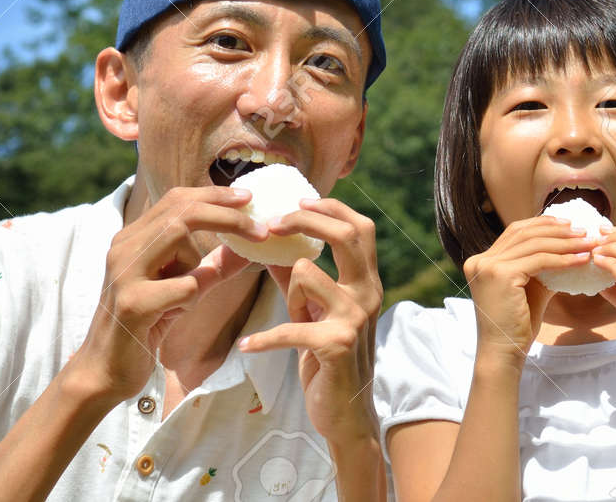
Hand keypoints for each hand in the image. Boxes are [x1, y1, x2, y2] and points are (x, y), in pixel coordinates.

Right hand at [68, 185, 264, 404]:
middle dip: (227, 215)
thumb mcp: (185, 290)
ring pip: (181, 238)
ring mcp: (125, 272)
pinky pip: (183, 287)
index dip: (214, 195)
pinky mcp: (132, 303)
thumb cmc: (146, 326)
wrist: (106, 371)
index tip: (248, 197)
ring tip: (183, 294)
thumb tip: (248, 250)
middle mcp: (124, 246)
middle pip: (182, 210)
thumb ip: (213, 268)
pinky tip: (168, 317)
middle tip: (261, 229)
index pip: (177, 200)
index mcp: (133, 238)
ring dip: (197, 265)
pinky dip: (190, 299)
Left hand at [237, 197, 382, 445]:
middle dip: (306, 221)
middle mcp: (367, 294)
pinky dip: (264, 339)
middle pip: (345, 234)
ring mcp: (354, 318)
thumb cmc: (329, 360)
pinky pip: (289, 328)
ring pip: (305, 273)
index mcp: (366, 283)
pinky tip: (248, 346)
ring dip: (287, 296)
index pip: (360, 228)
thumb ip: (301, 282)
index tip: (299, 201)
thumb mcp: (317, 314)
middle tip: (273, 225)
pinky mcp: (336, 344)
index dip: (331, 207)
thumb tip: (274, 250)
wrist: (347, 414)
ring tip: (289, 321)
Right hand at [462, 216, 597, 362]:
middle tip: (583, 231)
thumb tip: (570, 248)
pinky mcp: (500, 275)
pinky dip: (562, 258)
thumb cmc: (518, 324)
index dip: (543, 224)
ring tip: (588, 243)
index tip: (568, 224)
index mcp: (482, 261)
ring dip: (565, 242)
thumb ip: (541, 267)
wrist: (504, 352)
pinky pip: (538, 261)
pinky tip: (581, 259)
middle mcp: (480, 260)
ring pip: (534, 244)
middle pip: (524, 233)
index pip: (515, 232)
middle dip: (557, 230)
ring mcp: (488, 266)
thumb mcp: (530, 287)